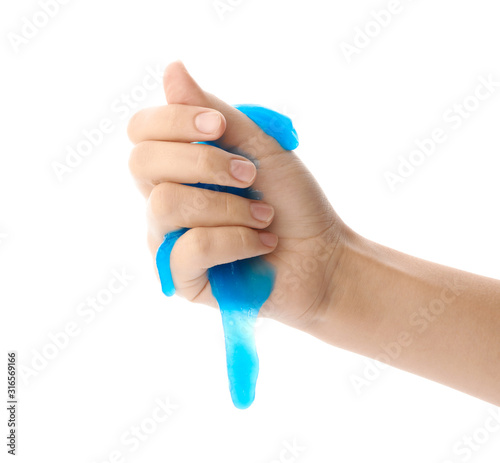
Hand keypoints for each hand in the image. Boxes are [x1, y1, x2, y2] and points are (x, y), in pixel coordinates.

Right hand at [127, 61, 346, 329]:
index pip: (141, 132)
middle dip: (203, 164)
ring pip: (165, 206)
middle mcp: (165, 201)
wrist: (321, 254)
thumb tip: (172, 70)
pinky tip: (261, 243)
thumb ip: (214, 113)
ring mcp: (168, 241)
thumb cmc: (291, 200)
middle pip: (141, 164)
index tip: (217, 127)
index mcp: (179, 168)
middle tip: (249, 174)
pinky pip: (188, 250)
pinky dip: (235, 241)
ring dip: (228, 206)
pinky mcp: (181, 278)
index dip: (172, 121)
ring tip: (263, 216)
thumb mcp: (259, 147)